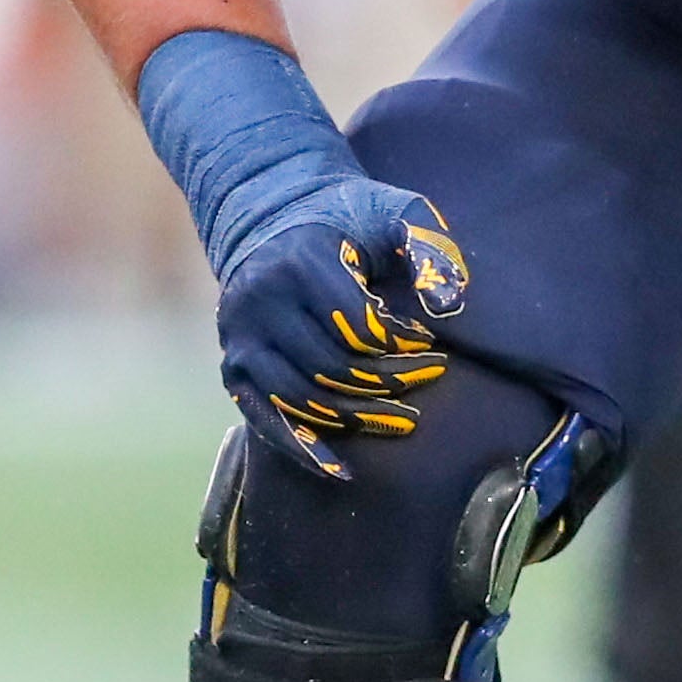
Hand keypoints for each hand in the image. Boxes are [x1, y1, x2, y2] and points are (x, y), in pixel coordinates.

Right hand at [215, 177, 471, 479]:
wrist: (274, 220)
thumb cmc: (346, 218)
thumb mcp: (393, 210)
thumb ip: (427, 243)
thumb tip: (449, 306)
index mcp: (298, 262)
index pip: (357, 326)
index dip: (402, 345)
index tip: (432, 346)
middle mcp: (259, 301)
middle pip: (331, 367)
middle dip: (388, 383)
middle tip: (428, 381)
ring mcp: (239, 338)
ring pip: (302, 398)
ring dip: (357, 419)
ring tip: (403, 421)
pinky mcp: (232, 366)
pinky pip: (264, 418)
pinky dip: (302, 447)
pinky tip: (340, 471)